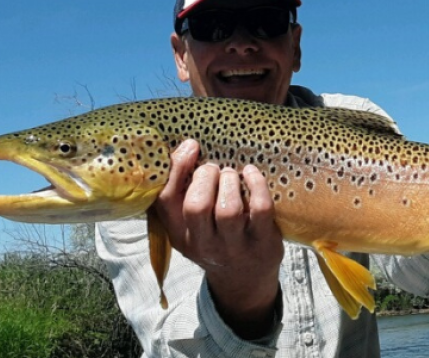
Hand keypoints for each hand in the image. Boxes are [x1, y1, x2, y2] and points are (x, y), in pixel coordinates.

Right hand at [154, 139, 283, 338]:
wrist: (244, 282)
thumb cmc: (215, 240)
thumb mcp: (190, 225)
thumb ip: (182, 192)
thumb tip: (186, 146)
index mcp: (179, 235)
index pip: (165, 202)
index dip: (176, 169)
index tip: (191, 147)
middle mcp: (203, 244)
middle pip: (197, 206)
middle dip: (205, 177)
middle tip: (214, 169)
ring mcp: (234, 247)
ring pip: (228, 209)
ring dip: (230, 182)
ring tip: (231, 175)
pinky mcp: (262, 243)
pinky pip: (260, 209)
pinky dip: (256, 185)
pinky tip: (251, 174)